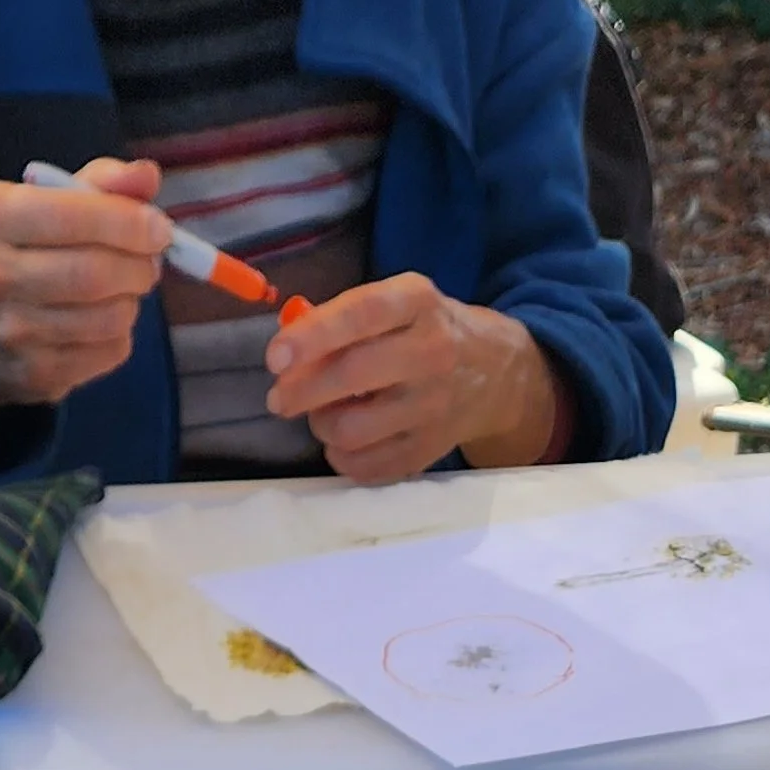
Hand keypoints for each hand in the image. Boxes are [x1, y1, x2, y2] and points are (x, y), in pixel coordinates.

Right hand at [0, 155, 168, 414]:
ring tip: (125, 290)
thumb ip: (100, 183)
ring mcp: (8, 332)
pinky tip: (104, 322)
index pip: (74, 217)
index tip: (158, 229)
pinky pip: (106, 353)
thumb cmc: (18, 249)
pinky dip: (120, 335)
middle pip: (93, 273)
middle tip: (149, 264)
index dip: (129, 223)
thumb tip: (146, 176)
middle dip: (139, 267)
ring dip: (132, 302)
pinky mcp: (33, 375)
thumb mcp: (44, 201)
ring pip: (106, 318)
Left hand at [266, 276, 563, 481]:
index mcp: (418, 303)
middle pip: (352, 376)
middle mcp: (432, 352)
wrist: (494, 373)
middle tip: (279, 399)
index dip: (314, 336)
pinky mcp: (429, 449)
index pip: (362, 314)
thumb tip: (286, 354)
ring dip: (322, 425)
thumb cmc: (424, 331)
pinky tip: (345, 441)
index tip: (275, 357)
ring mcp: (433, 406)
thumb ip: (340, 319)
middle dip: (301, 391)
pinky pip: (366, 466)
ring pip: (352, 428)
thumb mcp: (396, 303)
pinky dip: (341, 457)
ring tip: (323, 415)